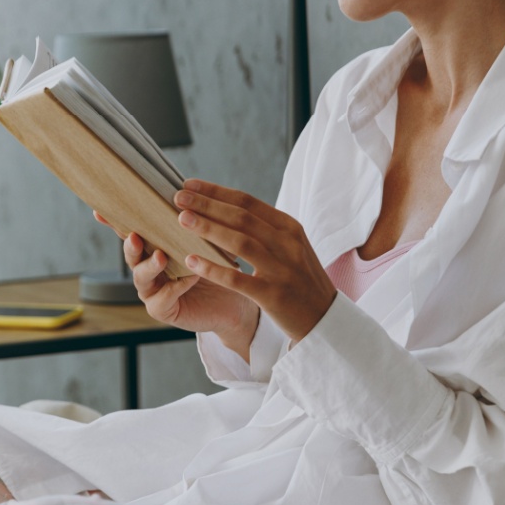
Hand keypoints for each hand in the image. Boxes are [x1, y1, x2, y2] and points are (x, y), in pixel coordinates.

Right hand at [92, 211, 259, 354]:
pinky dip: (174, 288)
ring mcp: (152, 290)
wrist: (237, 301)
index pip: (131, 231)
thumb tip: (185, 193)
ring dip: (150, 265)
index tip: (100, 211)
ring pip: (141, 277)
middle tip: (136, 236)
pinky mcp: (162, 309)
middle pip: (131, 253)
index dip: (114, 222)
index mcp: (153, 246)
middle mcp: (147, 267)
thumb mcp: (208, 239)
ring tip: (162, 257)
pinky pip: (161, 299)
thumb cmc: (219, 266)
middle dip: (130, 244)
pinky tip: (190, 278)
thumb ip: (193, 222)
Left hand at [171, 179, 337, 341]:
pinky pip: (237, 278)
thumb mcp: (290, 247)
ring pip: (239, 242)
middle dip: (207, 204)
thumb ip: (263, 229)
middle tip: (178, 197)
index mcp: (289, 228)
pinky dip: (213, 268)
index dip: (216, 192)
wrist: (326, 319)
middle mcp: (287, 244)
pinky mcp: (274, 295)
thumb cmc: (300, 280)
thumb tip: (224, 208)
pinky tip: (191, 260)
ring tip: (181, 220)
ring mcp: (282, 269)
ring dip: (208, 228)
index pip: (247, 202)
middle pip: (241, 217)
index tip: (190, 184)